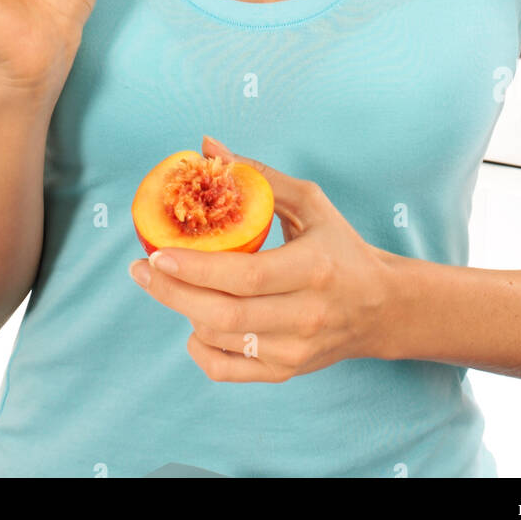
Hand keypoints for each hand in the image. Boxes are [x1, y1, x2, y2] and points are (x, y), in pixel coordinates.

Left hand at [128, 136, 393, 381]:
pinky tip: (193, 321)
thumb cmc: (340, 247)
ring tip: (170, 283)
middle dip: (172, 292)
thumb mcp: (310, 203)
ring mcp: (293, 350)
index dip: (197, 268)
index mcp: (313, 270)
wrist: (380, 308)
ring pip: (220, 340)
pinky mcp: (284, 372)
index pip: (246, 277)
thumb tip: (208, 147)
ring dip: (184, 310)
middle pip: (223, 314)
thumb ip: (258, 176)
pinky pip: (225, 371)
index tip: (158, 253)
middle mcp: (305, 316)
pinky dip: (199, 348)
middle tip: (140, 270)